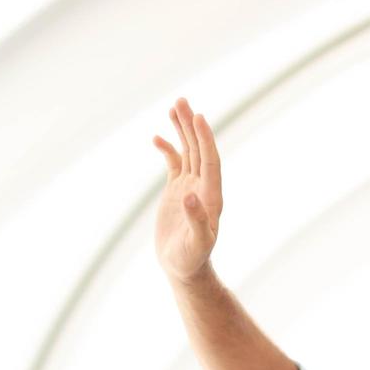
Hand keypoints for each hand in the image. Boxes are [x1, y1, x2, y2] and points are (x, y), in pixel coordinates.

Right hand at [152, 97, 223, 283]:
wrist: (183, 268)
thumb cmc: (192, 259)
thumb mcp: (197, 244)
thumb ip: (197, 221)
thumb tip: (190, 196)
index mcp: (211, 196)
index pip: (210, 161)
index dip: (205, 139)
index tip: (198, 118)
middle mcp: (203, 187)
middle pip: (199, 150)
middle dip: (191, 126)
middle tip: (182, 101)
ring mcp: (190, 187)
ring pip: (188, 152)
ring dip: (182, 131)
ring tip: (174, 107)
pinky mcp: (177, 192)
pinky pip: (174, 164)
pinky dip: (168, 150)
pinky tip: (158, 139)